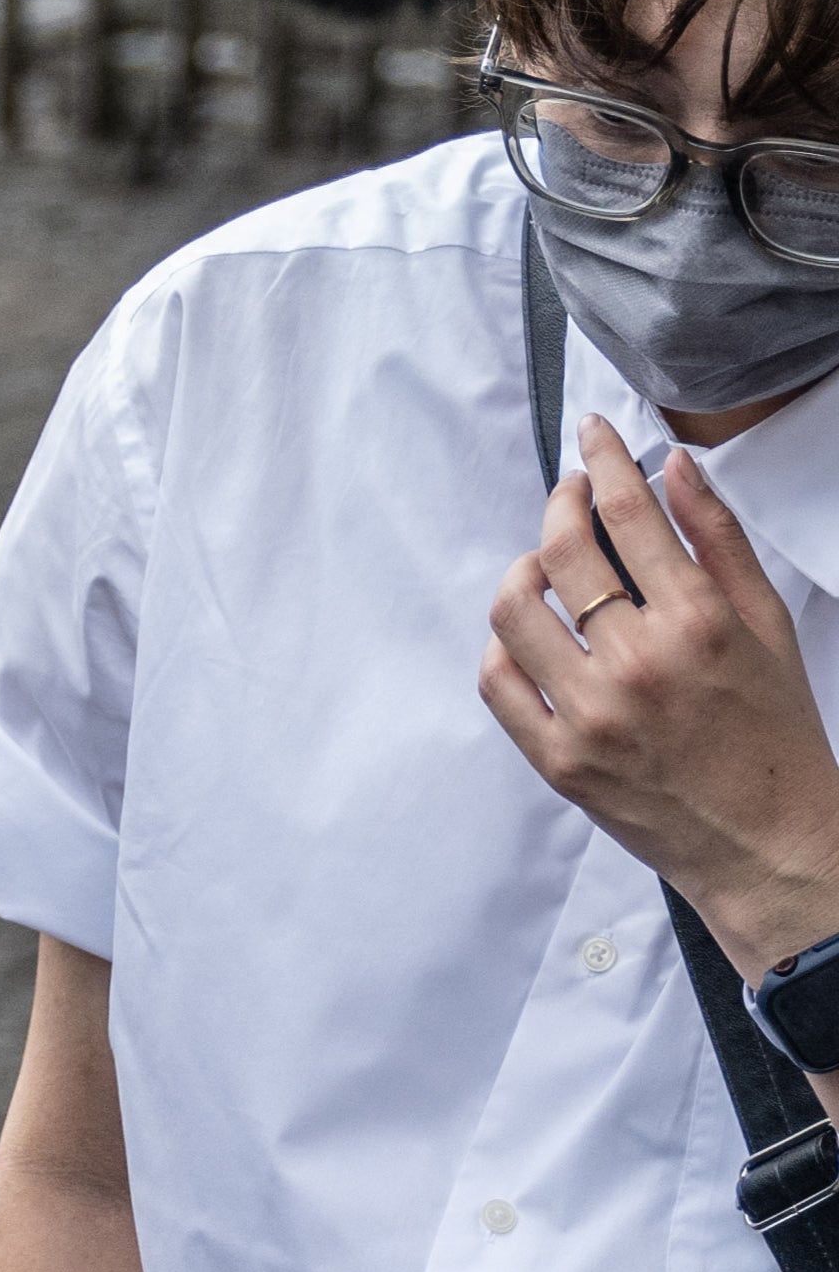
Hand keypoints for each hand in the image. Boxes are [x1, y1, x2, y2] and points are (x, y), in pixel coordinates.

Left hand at [480, 420, 838, 974]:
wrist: (764, 836)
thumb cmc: (773, 727)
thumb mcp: (767, 623)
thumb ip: (719, 540)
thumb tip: (674, 468)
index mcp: (697, 622)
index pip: (628, 515)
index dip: (601, 461)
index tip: (592, 435)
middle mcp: (636, 663)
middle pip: (562, 553)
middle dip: (557, 504)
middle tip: (566, 493)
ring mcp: (587, 714)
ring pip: (514, 615)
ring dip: (522, 573)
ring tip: (545, 565)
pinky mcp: (555, 759)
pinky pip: (498, 683)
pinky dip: (504, 645)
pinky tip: (529, 634)